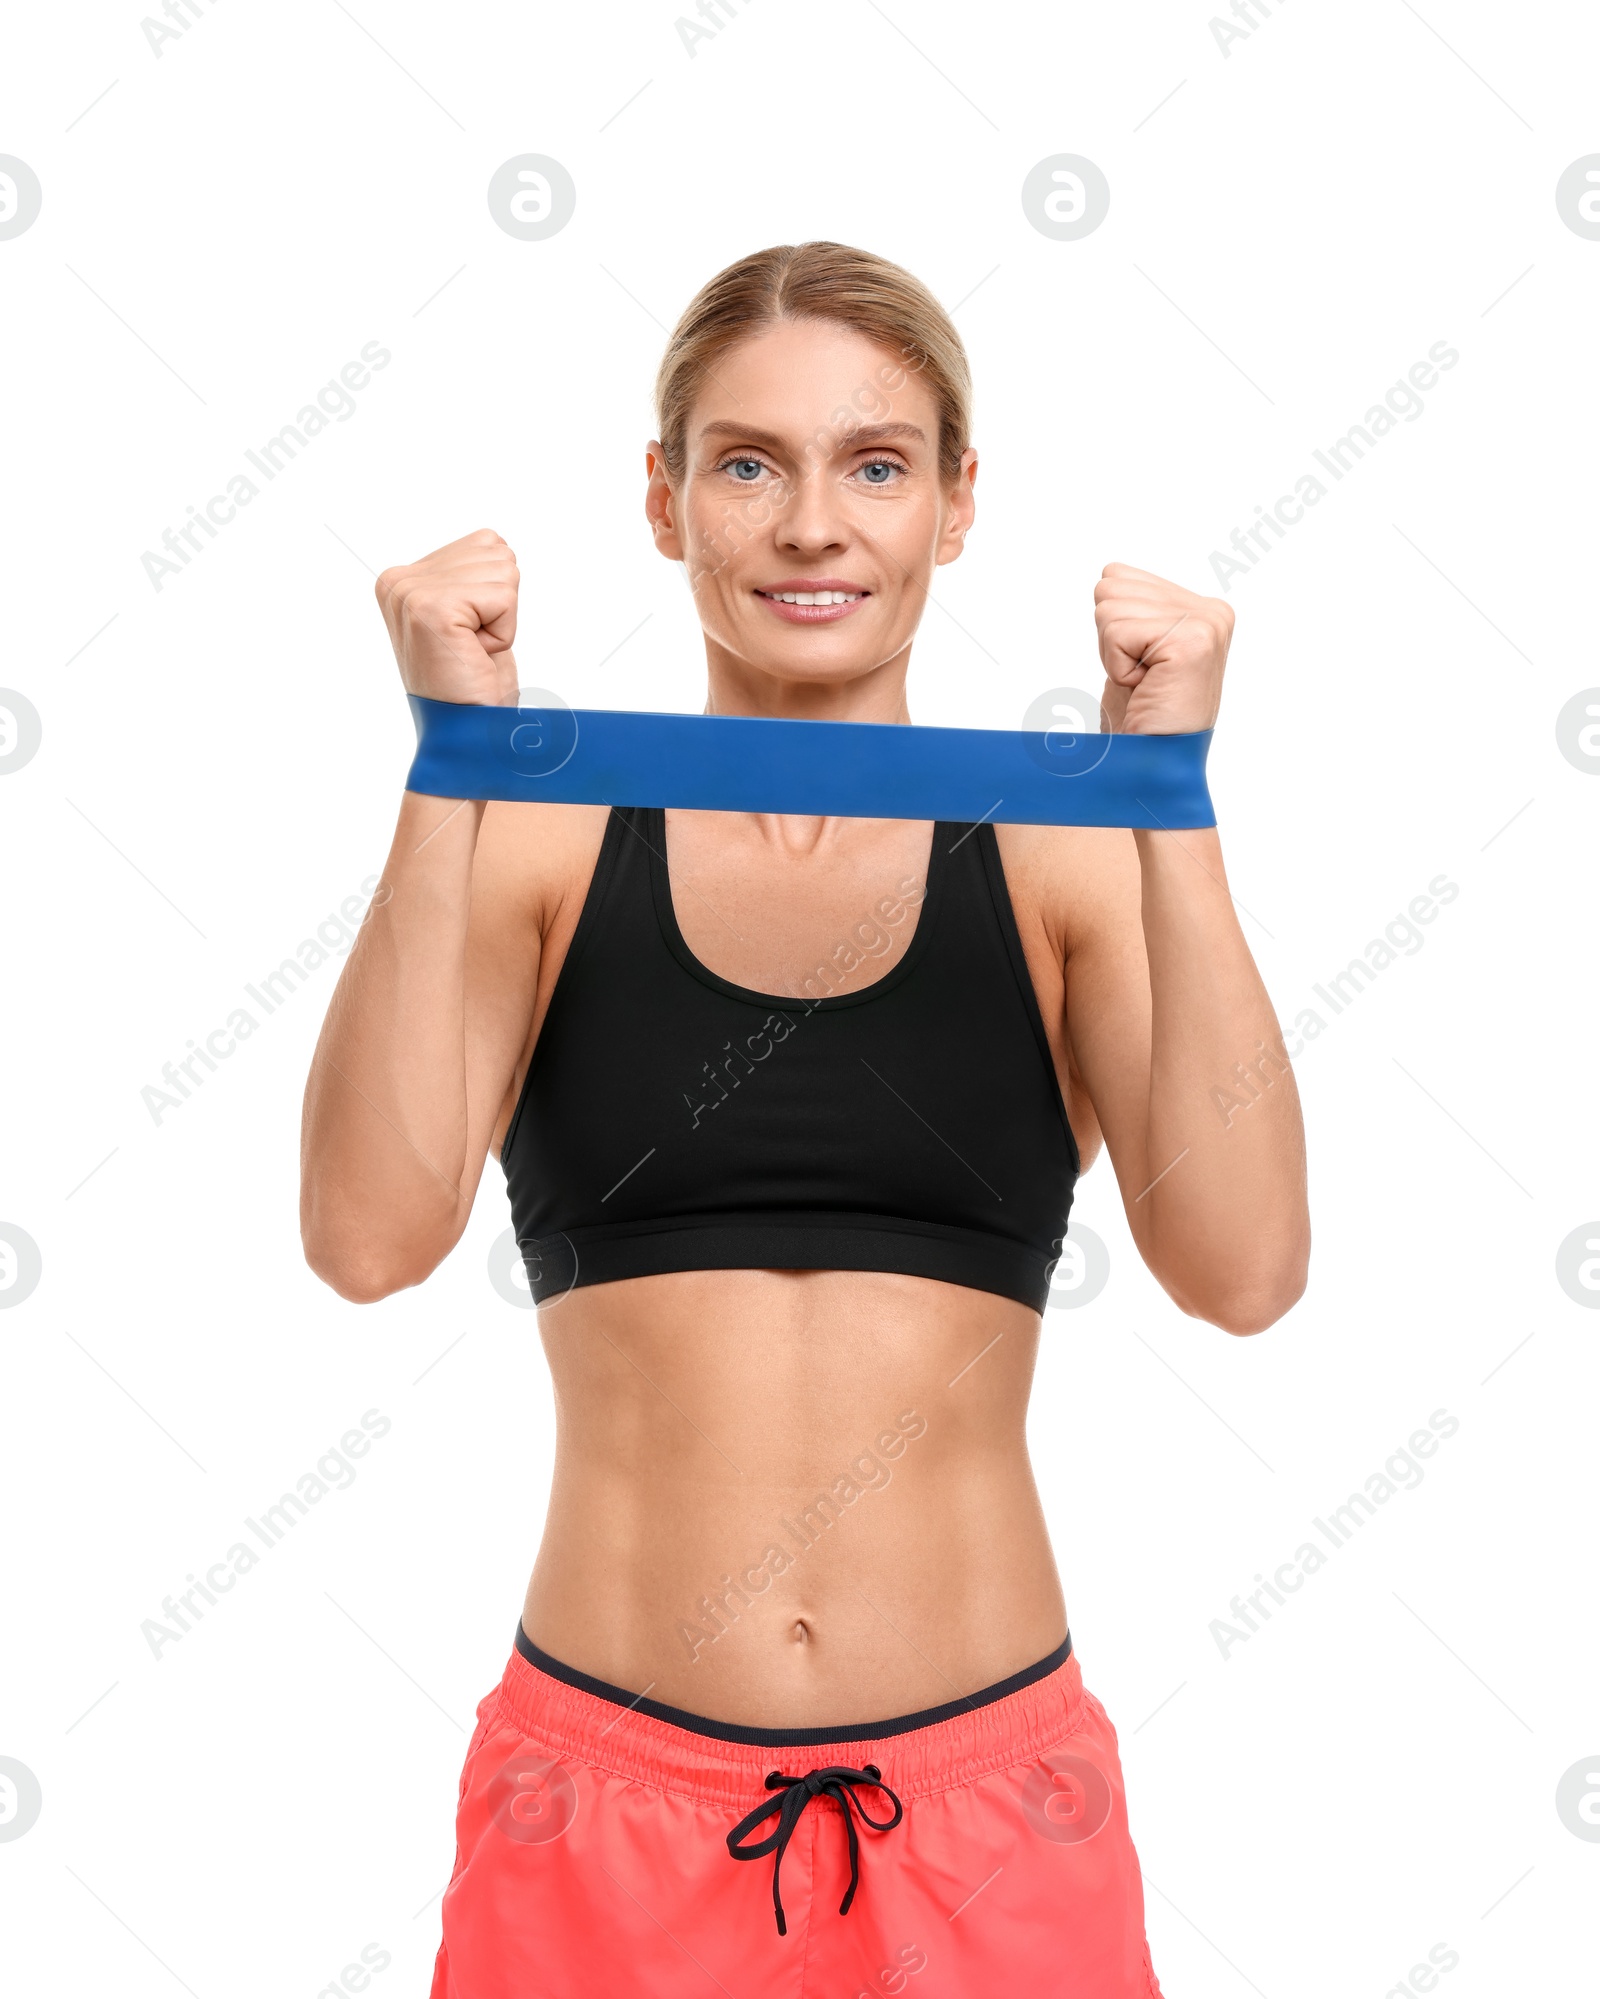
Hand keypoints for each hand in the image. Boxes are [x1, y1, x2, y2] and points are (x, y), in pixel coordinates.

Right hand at [375, 528, 519, 704]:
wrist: (466, 734)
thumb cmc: (472, 684)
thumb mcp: (468, 615)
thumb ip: (469, 572)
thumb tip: (494, 541)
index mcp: (402, 577)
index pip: (485, 542)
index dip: (494, 594)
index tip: (467, 634)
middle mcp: (399, 580)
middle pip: (496, 552)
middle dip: (500, 604)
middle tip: (473, 646)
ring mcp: (411, 594)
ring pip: (503, 572)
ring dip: (502, 619)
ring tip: (474, 651)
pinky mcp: (432, 610)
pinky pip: (504, 597)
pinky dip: (504, 631)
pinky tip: (477, 654)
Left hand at [1093, 563, 1231, 734]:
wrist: (1153, 766)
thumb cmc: (1141, 717)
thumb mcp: (1136, 650)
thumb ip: (1134, 607)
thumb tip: (1110, 572)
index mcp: (1202, 607)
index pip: (1118, 576)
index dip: (1111, 628)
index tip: (1140, 665)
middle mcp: (1211, 610)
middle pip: (1111, 586)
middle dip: (1111, 639)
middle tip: (1140, 677)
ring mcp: (1206, 623)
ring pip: (1110, 607)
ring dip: (1114, 655)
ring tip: (1144, 683)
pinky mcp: (1191, 641)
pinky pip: (1117, 632)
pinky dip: (1117, 666)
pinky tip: (1145, 687)